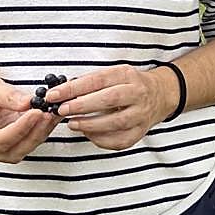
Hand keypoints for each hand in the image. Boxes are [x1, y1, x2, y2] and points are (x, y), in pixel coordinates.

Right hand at [0, 72, 59, 163]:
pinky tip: (50, 117)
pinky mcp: (9, 142)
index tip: (36, 112)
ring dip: (39, 134)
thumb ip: (8, 96)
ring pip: (22, 149)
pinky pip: (26, 142)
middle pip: (13, 151)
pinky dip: (40, 131)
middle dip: (34, 134)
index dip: (20, 128)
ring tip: (52, 114)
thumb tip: (29, 103)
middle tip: (48, 115)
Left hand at [46, 65, 174, 150]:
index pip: (98, 80)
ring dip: (90, 124)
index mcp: (127, 75)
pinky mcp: (141, 131)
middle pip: (109, 99)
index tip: (54, 95)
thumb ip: (91, 82)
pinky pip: (120, 140)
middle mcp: (137, 93)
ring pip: (115, 122)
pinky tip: (89, 134)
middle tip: (62, 110)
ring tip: (72, 124)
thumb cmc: (130, 84)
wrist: (160, 95)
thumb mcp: (114, 74)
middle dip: (81, 105)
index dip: (74, 88)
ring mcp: (141, 114)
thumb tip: (61, 93)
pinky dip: (101, 139)